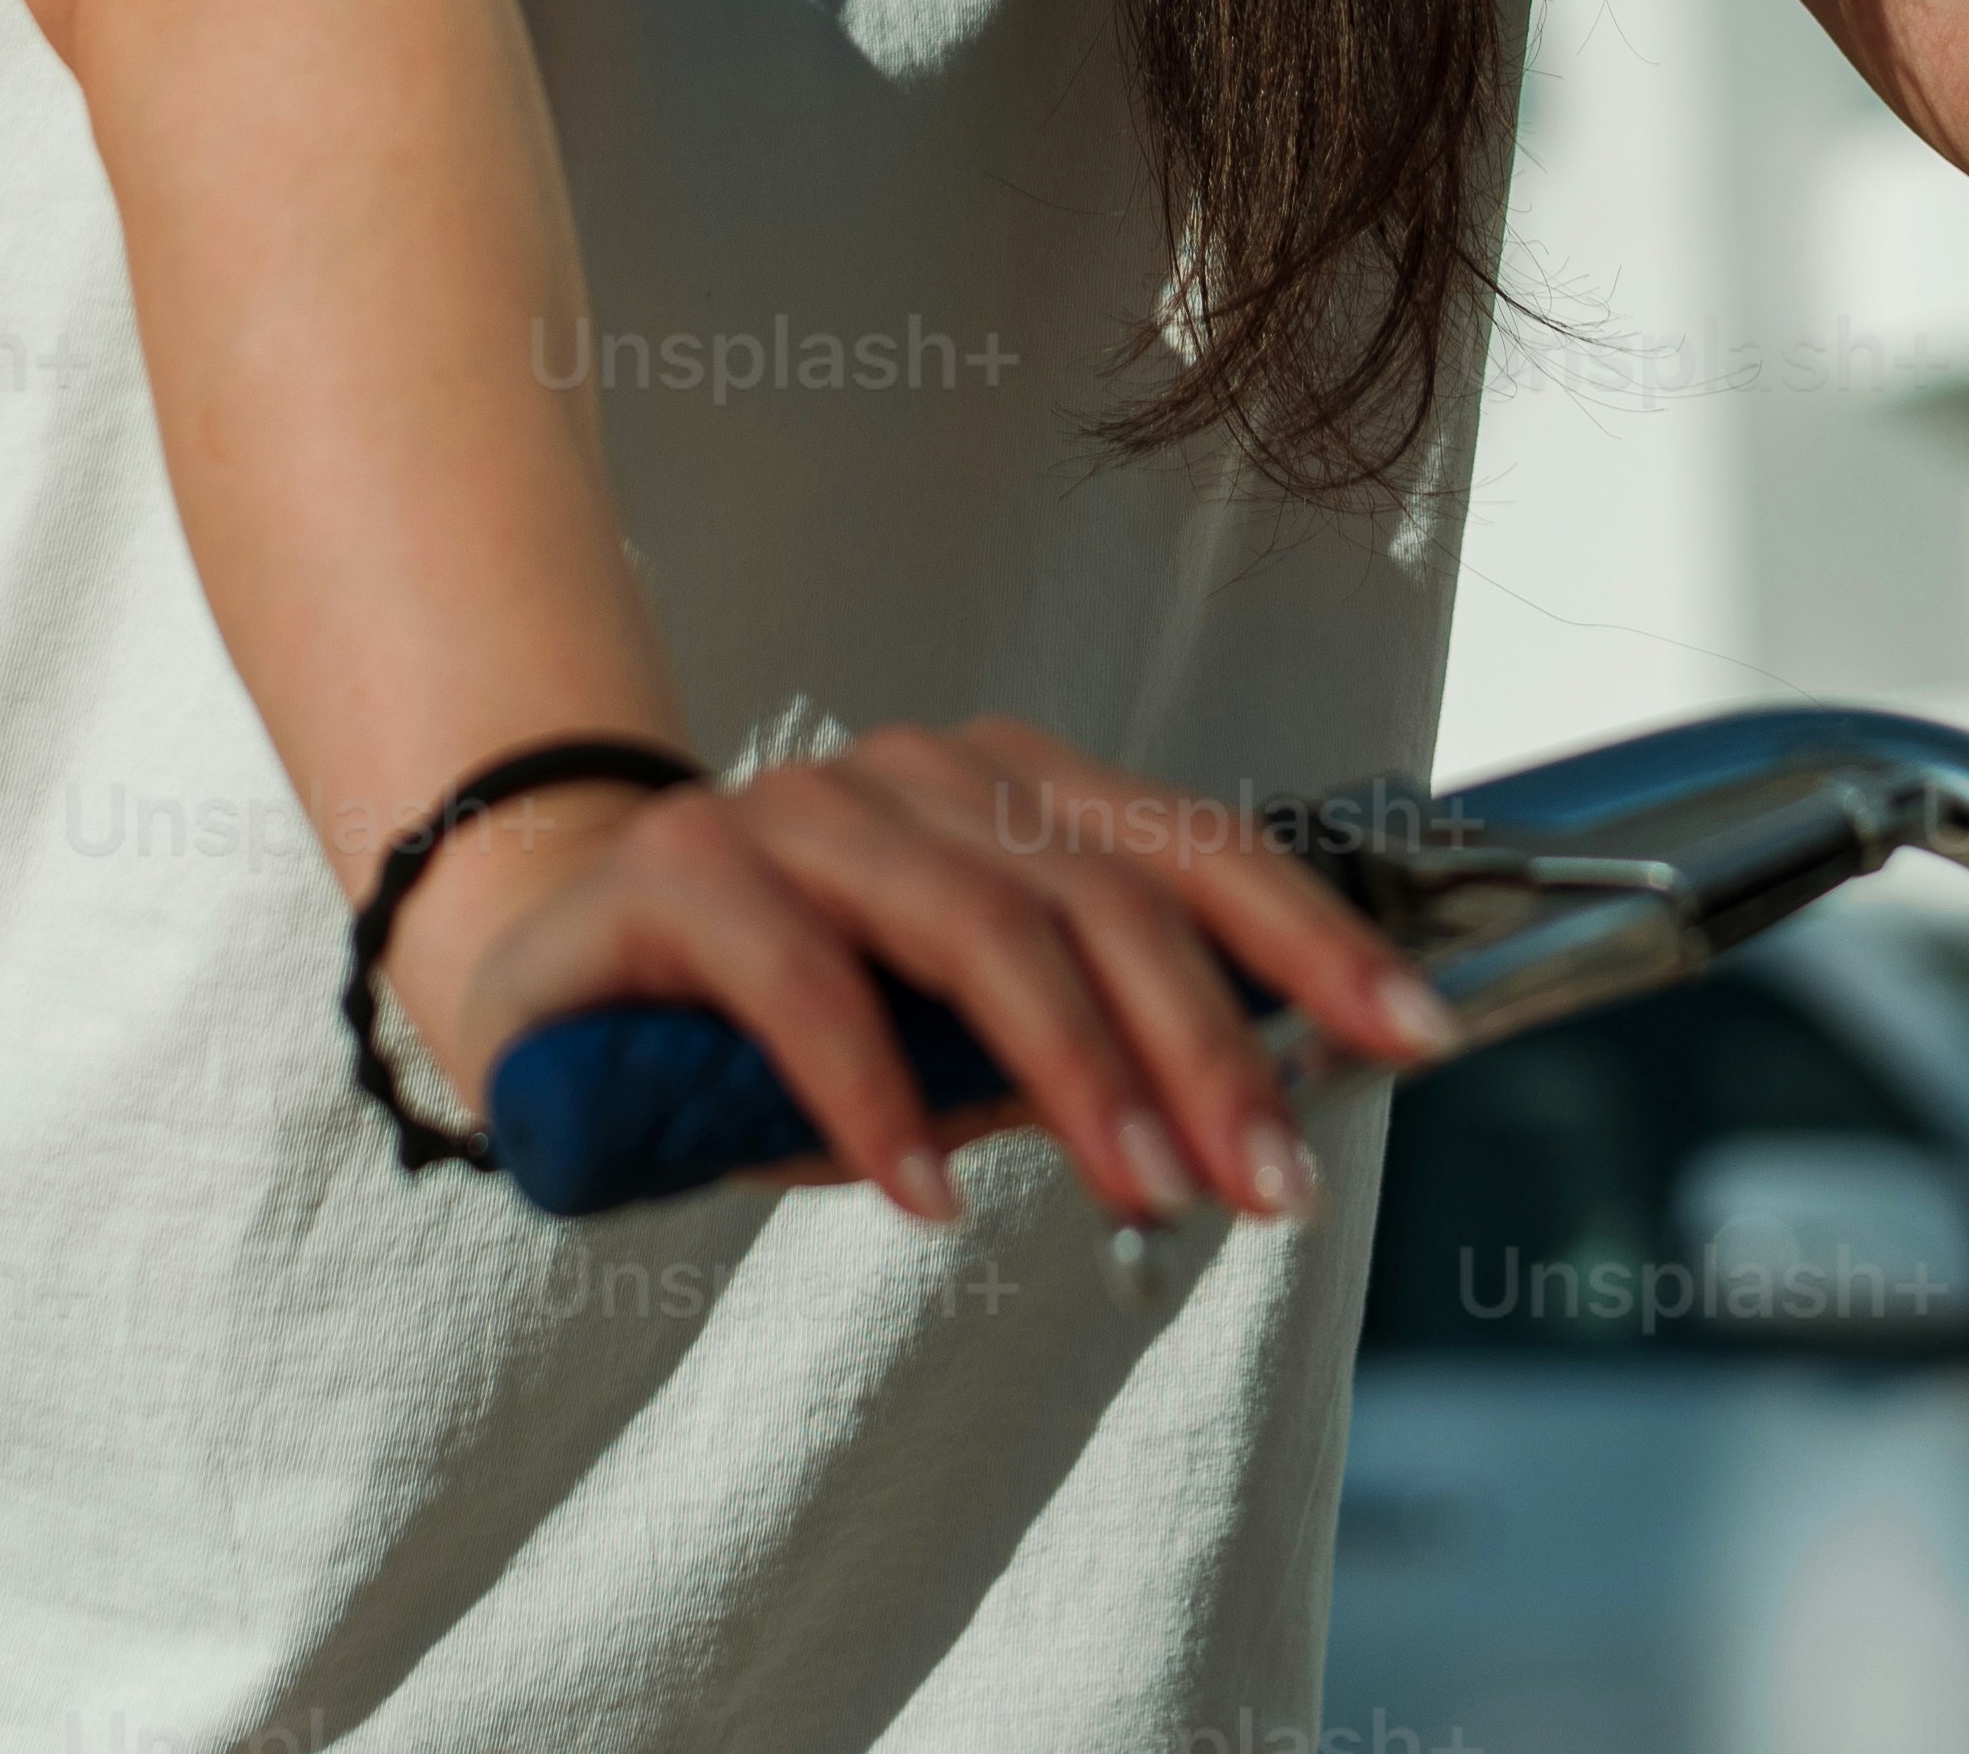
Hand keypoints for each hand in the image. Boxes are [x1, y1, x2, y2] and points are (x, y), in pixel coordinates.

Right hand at [394, 717, 1464, 1234]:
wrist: (552, 985)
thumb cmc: (786, 1029)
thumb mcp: (962, 1048)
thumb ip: (1086, 1052)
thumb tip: (1259, 1114)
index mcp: (1007, 792)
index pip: (1190, 848)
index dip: (1312, 938)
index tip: (1417, 1036)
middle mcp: (915, 774)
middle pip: (1100, 892)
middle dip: (1209, 1043)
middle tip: (1275, 1185)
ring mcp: (795, 807)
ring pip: (974, 921)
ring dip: (1076, 1069)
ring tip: (1147, 1192)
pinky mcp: (678, 870)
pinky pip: (802, 975)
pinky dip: (876, 1091)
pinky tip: (927, 1193)